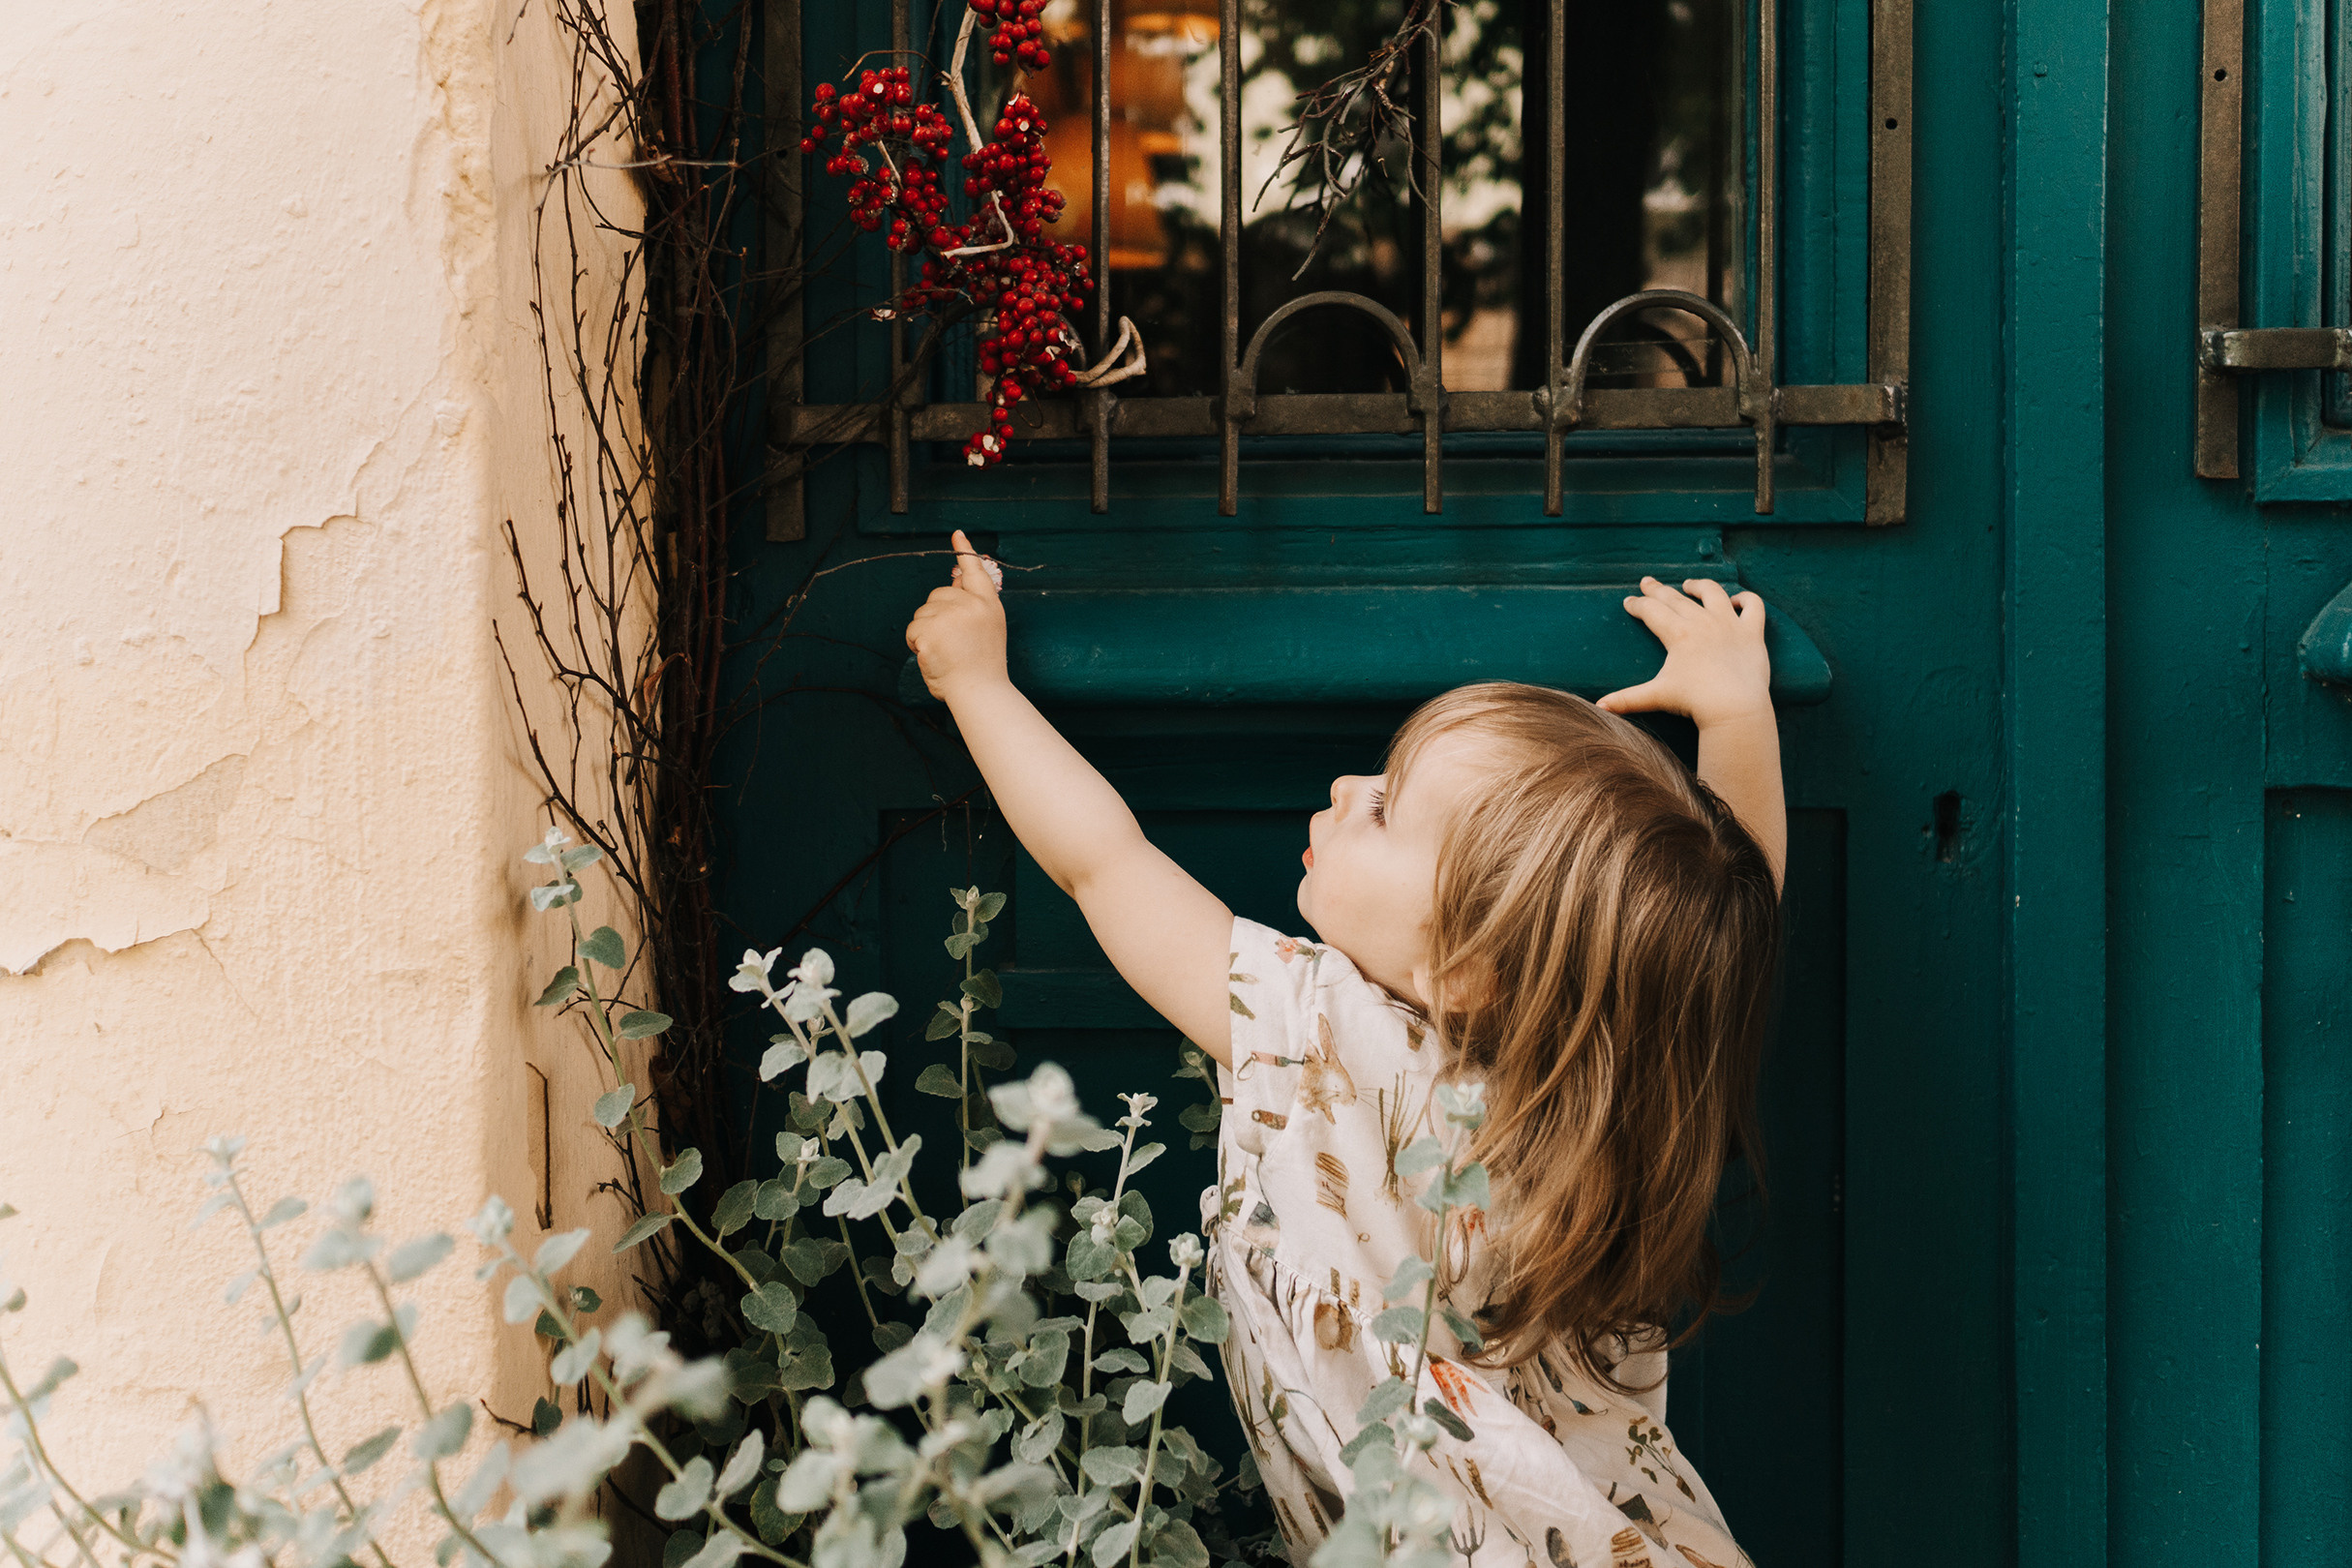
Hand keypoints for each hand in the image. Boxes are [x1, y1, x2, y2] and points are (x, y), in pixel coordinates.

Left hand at [905, 528, 1008, 700]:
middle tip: (953, 642)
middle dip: (936, 614)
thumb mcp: (987, 627)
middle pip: (938, 595)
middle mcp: (969, 604)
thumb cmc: (982, 665)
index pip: (975, 571)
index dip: (965, 551)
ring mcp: (948, 615)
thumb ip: (972, 603)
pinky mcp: (929, 629)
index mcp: (988, 604)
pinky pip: (913, 630)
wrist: (979, 690)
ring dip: (926, 631)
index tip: (956, 534)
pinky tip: (933, 655)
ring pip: (922, 613)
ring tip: (945, 651)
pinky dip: (917, 644)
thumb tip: (955, 579)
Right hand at [1597, 576, 1772, 729]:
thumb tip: (1599, 708)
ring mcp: (1729, 623)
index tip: (1629, 602)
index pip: (1651, 611)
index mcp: (1677, 633)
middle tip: (1647, 583)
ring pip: (1713, 592)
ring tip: (1690, 584)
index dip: (1637, 605)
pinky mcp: (1752, 631)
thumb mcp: (1657, 696)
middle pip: (1675, 598)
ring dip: (1699, 586)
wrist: (1735, 707)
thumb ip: (1626, 699)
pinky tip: (1736, 601)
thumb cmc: (1694, 702)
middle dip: (1657, 590)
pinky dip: (1745, 599)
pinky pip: (1752, 605)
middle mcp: (1702, 621)